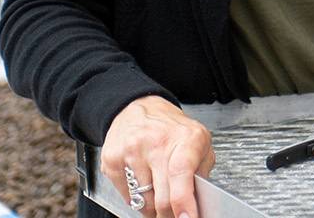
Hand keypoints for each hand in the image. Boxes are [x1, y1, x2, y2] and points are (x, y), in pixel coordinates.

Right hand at [102, 95, 213, 217]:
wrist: (137, 107)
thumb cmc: (171, 128)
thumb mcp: (198, 140)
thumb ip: (201, 171)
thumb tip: (199, 203)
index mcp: (185, 138)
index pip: (181, 174)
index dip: (184, 202)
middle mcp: (156, 143)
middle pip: (162, 197)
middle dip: (170, 214)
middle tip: (176, 214)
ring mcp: (131, 152)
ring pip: (144, 202)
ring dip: (154, 208)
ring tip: (160, 194)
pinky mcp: (112, 161)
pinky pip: (128, 197)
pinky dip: (138, 200)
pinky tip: (144, 184)